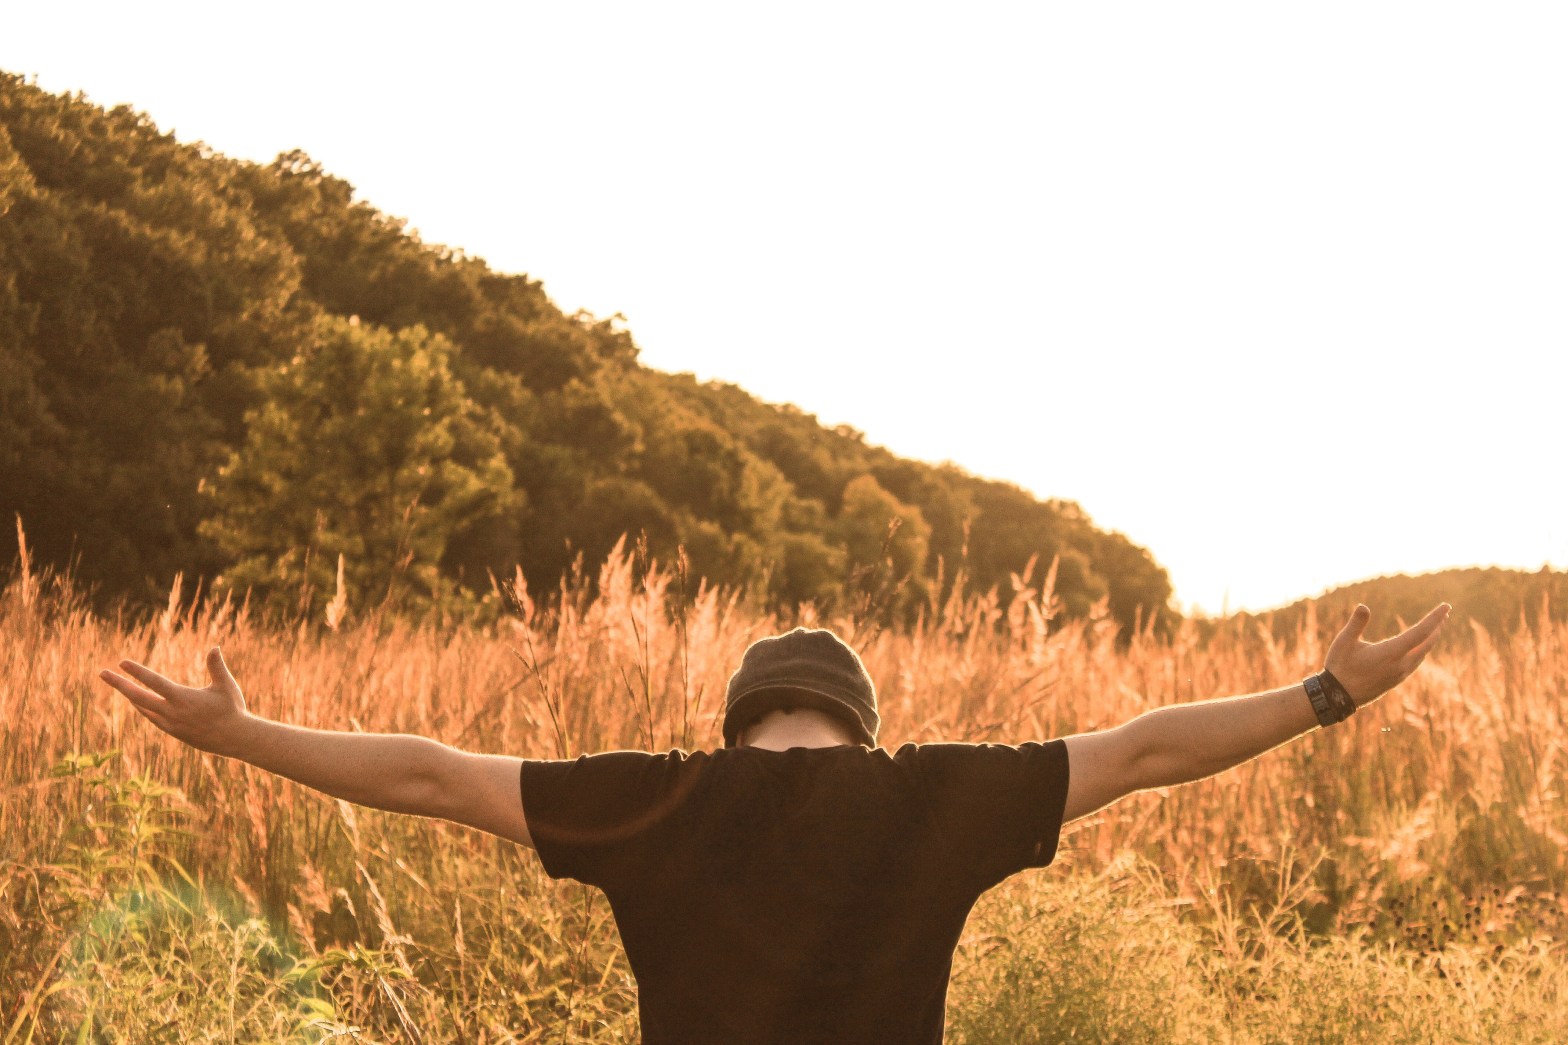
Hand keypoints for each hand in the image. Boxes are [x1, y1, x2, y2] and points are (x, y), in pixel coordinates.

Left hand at [100, 647, 251, 755]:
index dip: (137, 671)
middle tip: (102, 673)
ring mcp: (170, 724)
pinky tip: (138, 702)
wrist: (235, 739)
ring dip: (129, 695)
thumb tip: (214, 647)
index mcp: (183, 698)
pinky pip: (151, 717)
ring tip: (119, 684)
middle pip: (138, 696)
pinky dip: (142, 707)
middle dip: (119, 684)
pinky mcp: (173, 732)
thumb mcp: (226, 685)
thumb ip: (217, 666)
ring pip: (142, 707)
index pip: (154, 682)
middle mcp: (172, 712)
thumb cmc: (232, 709)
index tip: (122, 662)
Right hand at [1324, 603, 1450, 705]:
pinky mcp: (1396, 680)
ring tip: (1435, 628)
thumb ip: (1356, 624)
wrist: (1337, 697)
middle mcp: (1401, 664)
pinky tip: (1418, 647)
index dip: (1435, 618)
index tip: (1446, 606)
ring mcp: (1399, 674)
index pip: (1421, 632)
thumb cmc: (1339, 667)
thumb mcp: (1344, 642)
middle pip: (1427, 643)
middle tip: (1445, 614)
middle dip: (1437, 627)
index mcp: (1391, 652)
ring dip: (1430, 639)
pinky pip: (1416, 662)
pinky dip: (1422, 650)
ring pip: (1422, 654)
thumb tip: (1363, 606)